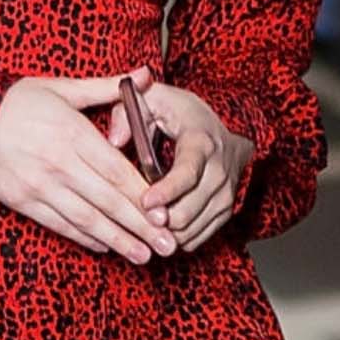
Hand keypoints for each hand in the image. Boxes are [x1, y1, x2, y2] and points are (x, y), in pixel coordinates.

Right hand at [0, 75, 183, 264]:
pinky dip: (85, 237)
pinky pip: (59, 224)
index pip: (115, 170)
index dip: (143, 196)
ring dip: (117, 240)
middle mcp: (57, 163)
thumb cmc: (20, 102)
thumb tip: (145, 75)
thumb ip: (106, 88)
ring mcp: (38, 185)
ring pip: (85, 219)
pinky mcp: (22, 201)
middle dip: (140, 225)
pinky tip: (107, 247)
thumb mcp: (63, 88)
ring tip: (143, 256)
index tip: (166, 213)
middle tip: (167, 245)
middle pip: (107, 200)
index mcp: (71, 133)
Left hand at [114, 64, 252, 250]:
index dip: (166, 191)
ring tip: (143, 222)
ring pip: (190, 230)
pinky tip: (159, 226)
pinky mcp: (224, 212)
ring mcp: (225, 194)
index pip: (187, 173)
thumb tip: (114, 141)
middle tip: (134, 217)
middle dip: (157, 220)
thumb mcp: (155, 100)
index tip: (145, 202)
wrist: (223, 133)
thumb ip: (128, 113)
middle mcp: (220, 171)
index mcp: (202, 143)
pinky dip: (175, 238)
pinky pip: (197, 238)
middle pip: (187, 211)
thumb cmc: (182, 115)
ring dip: (163, 232)